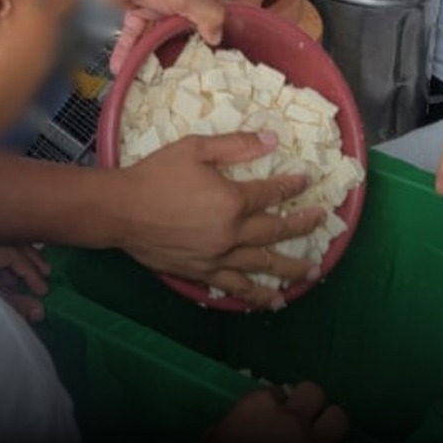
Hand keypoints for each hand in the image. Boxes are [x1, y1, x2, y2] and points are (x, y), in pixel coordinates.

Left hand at [0, 244, 49, 323]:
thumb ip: (14, 307)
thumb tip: (40, 311)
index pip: (8, 253)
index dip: (28, 270)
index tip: (42, 289)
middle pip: (6, 245)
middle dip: (28, 261)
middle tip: (46, 275)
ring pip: (0, 250)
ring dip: (19, 264)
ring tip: (35, 277)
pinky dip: (7, 269)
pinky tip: (14, 283)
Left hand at [92, 0, 225, 72]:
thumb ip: (208, 14)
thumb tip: (218, 39)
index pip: (223, 11)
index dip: (234, 30)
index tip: (238, 56)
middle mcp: (182, 1)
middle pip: (194, 31)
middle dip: (197, 53)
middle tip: (201, 81)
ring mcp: (157, 8)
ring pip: (162, 39)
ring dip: (159, 60)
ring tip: (161, 86)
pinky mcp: (135, 14)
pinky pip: (134, 38)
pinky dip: (128, 54)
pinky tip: (122, 72)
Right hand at [118, 131, 325, 307]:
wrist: (121, 210)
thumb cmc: (155, 174)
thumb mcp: (194, 149)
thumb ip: (234, 145)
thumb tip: (271, 140)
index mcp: (231, 200)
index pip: (271, 193)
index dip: (291, 185)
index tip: (306, 181)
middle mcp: (231, 233)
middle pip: (275, 232)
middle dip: (301, 226)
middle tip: (321, 223)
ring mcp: (218, 257)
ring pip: (262, 266)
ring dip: (290, 269)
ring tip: (313, 273)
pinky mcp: (203, 273)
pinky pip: (236, 288)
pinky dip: (256, 296)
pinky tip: (271, 302)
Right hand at [206, 381, 349, 442]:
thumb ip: (221, 431)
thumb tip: (219, 432)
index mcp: (259, 406)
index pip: (275, 390)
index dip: (273, 403)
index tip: (270, 415)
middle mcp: (291, 418)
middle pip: (313, 392)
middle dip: (308, 403)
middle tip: (300, 417)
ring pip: (338, 418)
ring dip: (330, 427)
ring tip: (321, 436)